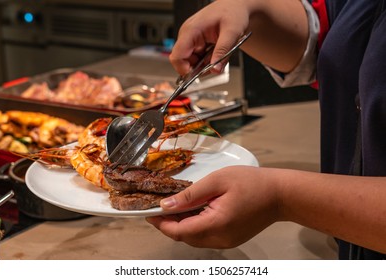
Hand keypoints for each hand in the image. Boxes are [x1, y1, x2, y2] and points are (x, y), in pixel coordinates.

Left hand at [146, 166, 279, 247]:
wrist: (280, 194)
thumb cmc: (252, 182)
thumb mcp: (217, 181)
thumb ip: (190, 195)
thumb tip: (166, 205)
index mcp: (216, 224)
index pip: (178, 231)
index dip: (160, 223)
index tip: (148, 213)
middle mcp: (220, 239)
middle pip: (184, 237)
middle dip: (169, 224)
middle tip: (160, 206)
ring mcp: (226, 242)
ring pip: (194, 239)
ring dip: (181, 225)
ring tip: (175, 207)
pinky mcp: (230, 240)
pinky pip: (205, 237)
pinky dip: (194, 226)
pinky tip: (193, 212)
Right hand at [169, 0, 250, 75]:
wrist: (236, 6)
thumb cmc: (233, 12)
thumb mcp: (232, 33)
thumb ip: (222, 52)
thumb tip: (215, 70)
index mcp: (191, 30)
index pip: (177, 56)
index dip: (184, 70)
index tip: (197, 75)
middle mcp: (187, 35)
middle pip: (183, 62)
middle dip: (198, 68)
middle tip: (215, 66)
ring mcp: (191, 39)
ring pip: (191, 62)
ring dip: (204, 65)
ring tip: (219, 56)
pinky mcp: (196, 42)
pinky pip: (197, 58)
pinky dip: (207, 61)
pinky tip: (216, 53)